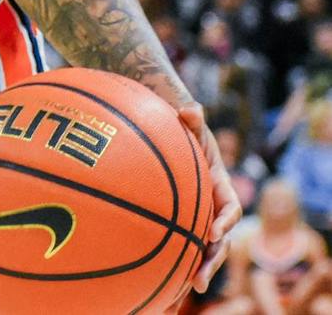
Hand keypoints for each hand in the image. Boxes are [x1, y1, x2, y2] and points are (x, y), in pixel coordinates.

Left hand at [179, 102, 241, 291]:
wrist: (177, 138)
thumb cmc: (186, 131)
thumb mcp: (191, 126)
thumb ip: (192, 119)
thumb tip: (189, 109)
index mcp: (222, 187)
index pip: (230, 208)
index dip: (225, 221)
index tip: (213, 232)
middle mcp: (215, 207)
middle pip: (221, 239)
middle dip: (213, 259)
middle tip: (200, 279)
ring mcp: (202, 217)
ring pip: (206, 248)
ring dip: (200, 268)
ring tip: (191, 288)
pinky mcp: (186, 222)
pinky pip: (185, 244)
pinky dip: (180, 261)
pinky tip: (167, 279)